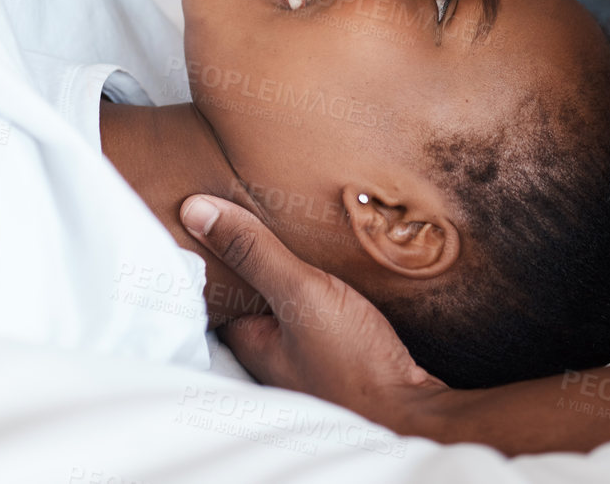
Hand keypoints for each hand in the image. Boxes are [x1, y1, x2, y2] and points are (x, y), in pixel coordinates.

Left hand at [180, 194, 453, 431]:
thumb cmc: (354, 363)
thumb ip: (255, 254)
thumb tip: (195, 211)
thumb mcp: (301, 295)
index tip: (208, 206)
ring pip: (286, 300)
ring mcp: (307, 354)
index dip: (212, 248)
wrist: (414, 410)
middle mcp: (271, 350)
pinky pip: (318, 308)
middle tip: (250, 199)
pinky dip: (319, 283)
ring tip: (292, 217)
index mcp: (249, 340)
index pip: (215, 287)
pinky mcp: (340, 351)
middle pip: (251, 292)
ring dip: (290, 267)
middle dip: (252, 253)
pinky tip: (333, 259)